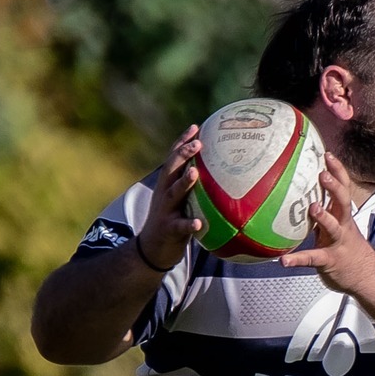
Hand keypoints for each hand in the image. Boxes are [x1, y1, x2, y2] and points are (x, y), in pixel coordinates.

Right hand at [136, 125, 203, 270]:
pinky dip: (188, 224)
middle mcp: (164, 194)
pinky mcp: (168, 230)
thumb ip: (194, 188)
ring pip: (173, 193)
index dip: (182, 142)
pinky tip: (198, 223)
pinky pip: (180, 227)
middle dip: (183, 154)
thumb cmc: (173, 222)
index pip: (174, 158)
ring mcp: (165, 211)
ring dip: (184, 182)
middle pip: (172, 169)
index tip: (196, 127)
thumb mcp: (181, 202)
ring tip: (195, 173)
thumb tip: (222, 177)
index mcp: (167, 185)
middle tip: (198, 143)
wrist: (152, 249)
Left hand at [276, 155, 374, 294]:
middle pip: (343, 202)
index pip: (344, 188)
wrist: (367, 275)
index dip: (338, 171)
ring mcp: (337, 243)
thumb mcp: (339, 225)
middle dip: (334, 187)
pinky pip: (313, 259)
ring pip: (333, 227)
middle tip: (323, 174)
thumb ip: (325, 210)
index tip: (328, 154)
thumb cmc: (347, 248)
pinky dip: (298, 259)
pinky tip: (284, 261)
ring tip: (313, 208)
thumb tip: (302, 191)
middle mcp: (343, 226)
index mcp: (343, 215)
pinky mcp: (330, 260)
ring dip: (324, 217)